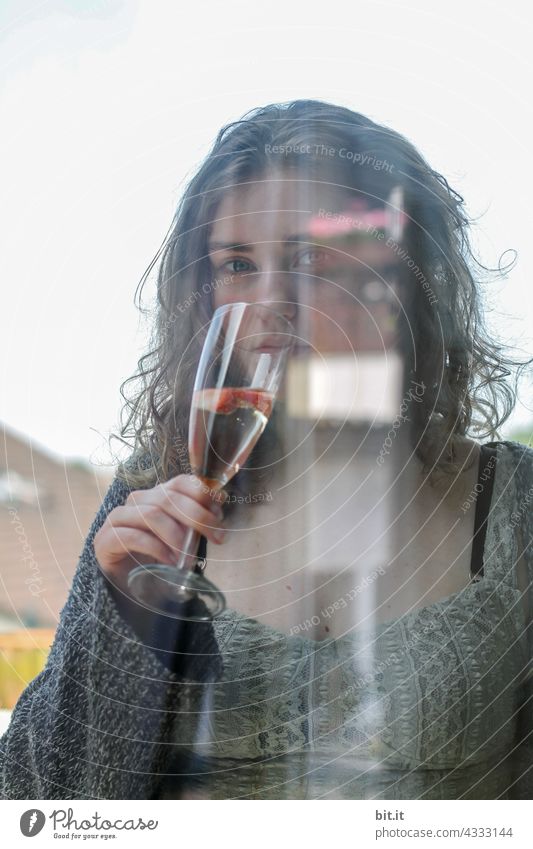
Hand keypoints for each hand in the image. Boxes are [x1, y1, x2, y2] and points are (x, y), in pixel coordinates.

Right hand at [94, 474, 226, 593]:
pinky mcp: (105, 540)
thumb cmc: (160, 559)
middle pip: (168, 498)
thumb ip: (197, 519)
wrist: (129, 589)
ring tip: (190, 557)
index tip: (219, 515)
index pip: (180, 482)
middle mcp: (136, 501)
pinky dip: (156, 549)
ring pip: (151, 515)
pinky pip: (131, 536)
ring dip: (176, 536)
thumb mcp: (184, 537)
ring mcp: (118, 518)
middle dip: (198, 517)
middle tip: (217, 537)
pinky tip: (170, 562)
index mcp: (157, 495)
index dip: (202, 495)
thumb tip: (220, 499)